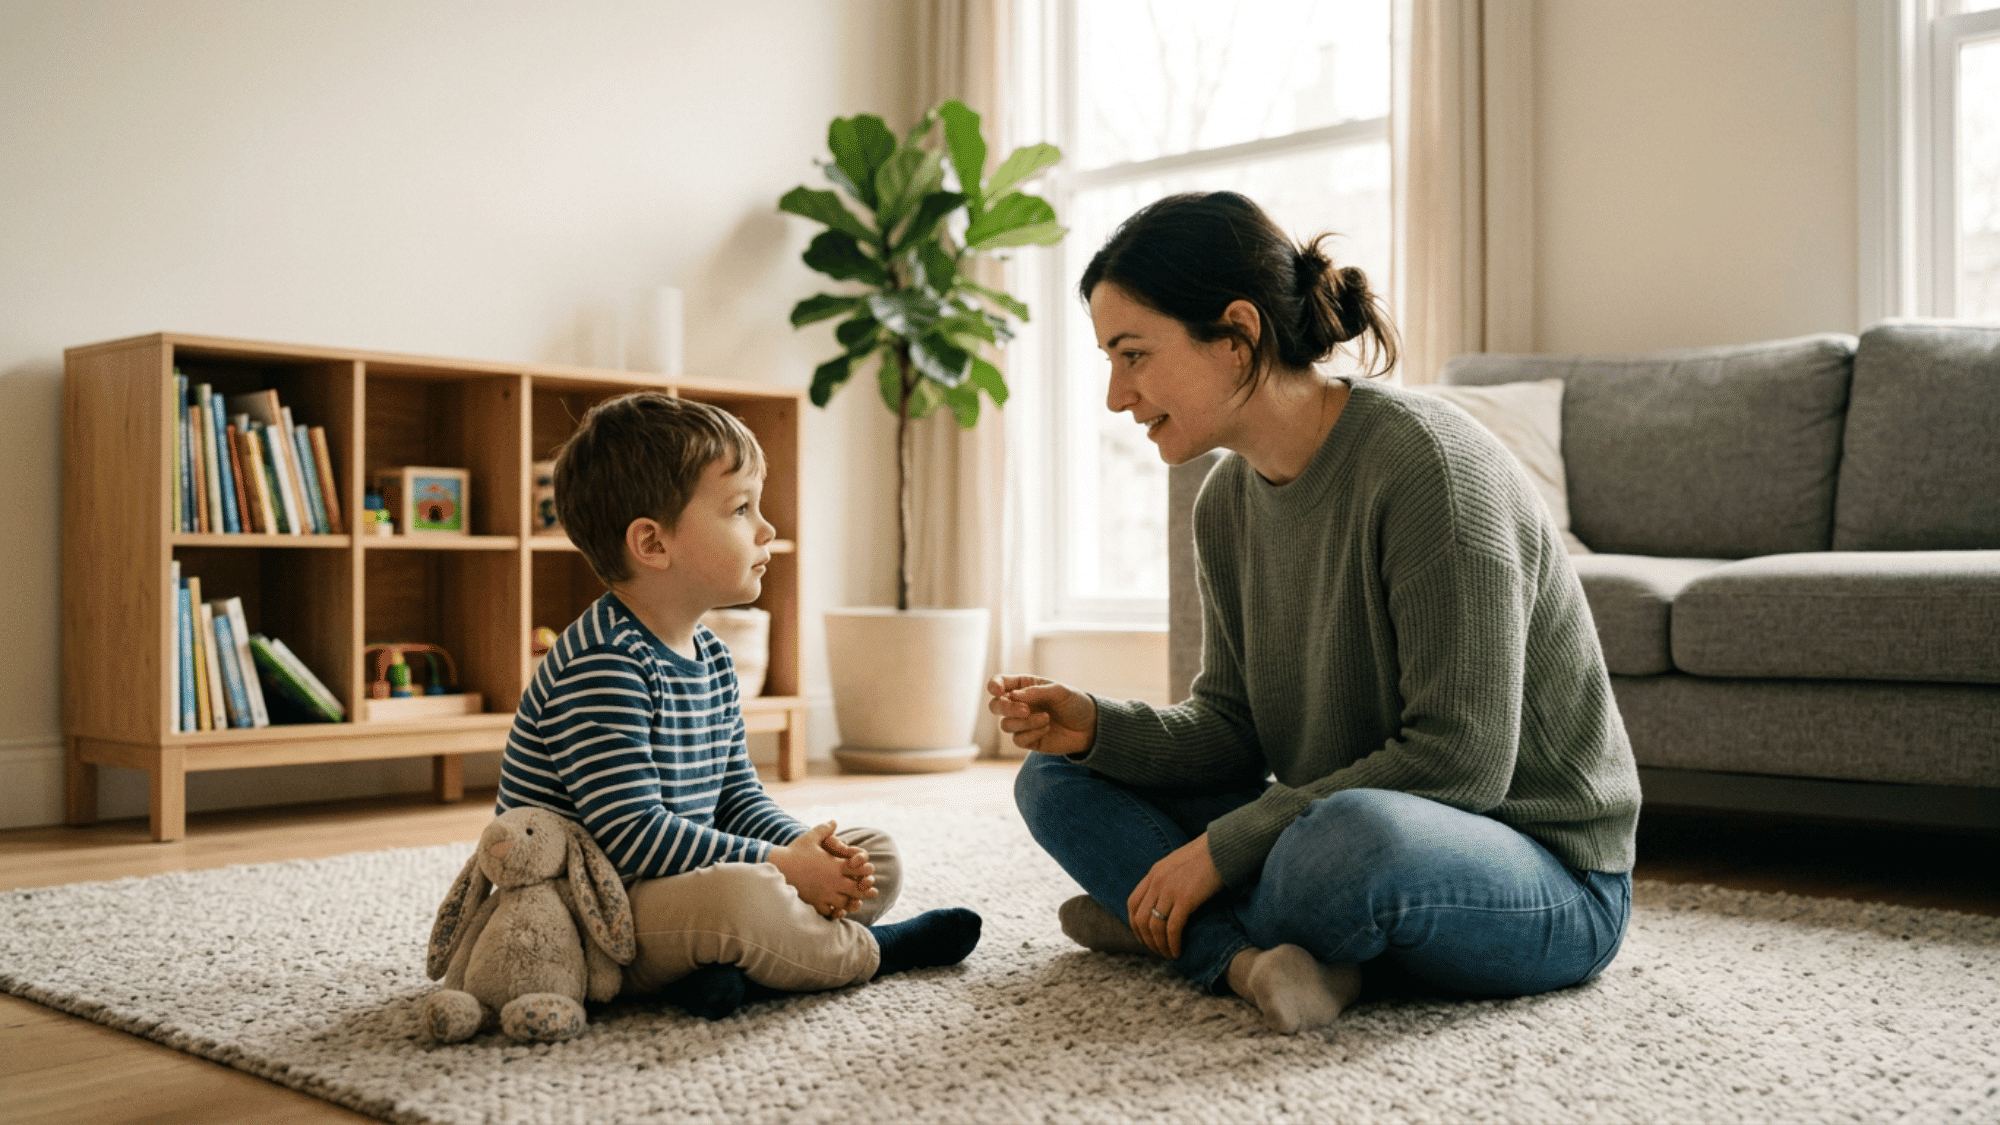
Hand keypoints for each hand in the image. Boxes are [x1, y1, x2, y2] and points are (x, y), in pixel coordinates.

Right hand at [771, 821, 874, 919]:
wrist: (776, 867)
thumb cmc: (794, 851)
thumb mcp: (810, 837)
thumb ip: (824, 829)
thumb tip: (834, 821)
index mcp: (835, 865)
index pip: (859, 870)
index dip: (866, 871)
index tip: (866, 871)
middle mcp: (833, 881)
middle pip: (857, 890)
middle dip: (864, 890)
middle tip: (869, 891)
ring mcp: (824, 894)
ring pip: (845, 903)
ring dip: (850, 903)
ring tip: (853, 902)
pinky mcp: (813, 903)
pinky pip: (828, 912)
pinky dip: (833, 912)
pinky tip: (834, 910)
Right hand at [987, 675, 1097, 756]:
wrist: (1089, 727)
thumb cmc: (1074, 703)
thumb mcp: (1059, 691)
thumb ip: (1036, 692)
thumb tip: (1013, 695)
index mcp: (1023, 686)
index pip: (999, 683)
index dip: (994, 686)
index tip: (998, 691)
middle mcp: (1019, 704)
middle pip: (995, 706)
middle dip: (1006, 708)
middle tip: (1025, 710)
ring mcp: (1022, 723)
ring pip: (1005, 725)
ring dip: (1024, 722)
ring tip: (1046, 718)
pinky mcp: (1028, 740)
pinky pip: (1017, 739)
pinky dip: (1030, 733)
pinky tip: (1046, 729)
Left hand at [1127, 834, 1224, 958]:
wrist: (1224, 847)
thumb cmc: (1207, 857)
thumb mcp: (1178, 864)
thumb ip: (1167, 879)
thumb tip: (1166, 901)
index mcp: (1154, 873)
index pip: (1132, 904)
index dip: (1135, 925)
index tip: (1144, 937)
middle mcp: (1157, 882)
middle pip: (1141, 919)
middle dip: (1147, 940)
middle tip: (1158, 951)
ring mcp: (1169, 890)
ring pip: (1155, 927)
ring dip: (1160, 946)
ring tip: (1169, 955)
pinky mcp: (1185, 899)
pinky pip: (1172, 928)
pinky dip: (1172, 943)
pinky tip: (1178, 951)